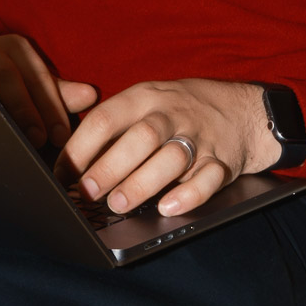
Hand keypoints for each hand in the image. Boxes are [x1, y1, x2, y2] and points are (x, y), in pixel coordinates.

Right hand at [0, 33, 96, 148]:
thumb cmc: (7, 82)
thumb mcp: (34, 84)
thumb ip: (60, 92)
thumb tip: (91, 96)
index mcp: (16, 48)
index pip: (37, 76)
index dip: (51, 106)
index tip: (61, 136)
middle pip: (8, 75)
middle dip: (26, 109)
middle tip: (41, 139)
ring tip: (12, 137)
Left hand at [55, 78, 278, 217]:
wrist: (243, 108)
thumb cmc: (179, 110)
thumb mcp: (147, 100)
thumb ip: (114, 127)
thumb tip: (71, 163)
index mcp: (145, 97)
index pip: (107, 118)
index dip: (80, 147)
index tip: (62, 174)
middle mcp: (172, 114)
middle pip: (140, 136)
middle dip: (110, 166)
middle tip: (87, 192)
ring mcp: (200, 137)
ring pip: (172, 158)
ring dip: (143, 183)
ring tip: (119, 204)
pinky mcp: (222, 161)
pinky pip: (208, 178)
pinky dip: (189, 195)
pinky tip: (168, 208)